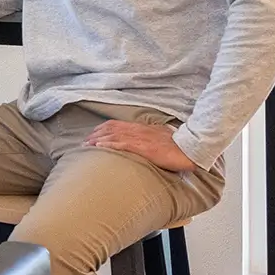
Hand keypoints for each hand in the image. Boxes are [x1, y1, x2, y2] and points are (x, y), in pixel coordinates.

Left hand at [84, 119, 201, 172]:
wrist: (190, 149)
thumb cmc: (177, 146)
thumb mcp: (160, 139)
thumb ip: (149, 139)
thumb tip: (143, 144)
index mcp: (142, 128)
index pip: (117, 125)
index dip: (102, 129)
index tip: (93, 135)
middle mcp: (138, 130)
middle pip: (111, 128)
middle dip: (96, 134)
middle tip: (84, 141)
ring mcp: (140, 138)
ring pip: (114, 135)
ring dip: (98, 139)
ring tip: (86, 144)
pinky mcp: (143, 148)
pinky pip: (122, 144)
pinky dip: (109, 144)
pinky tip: (99, 147)